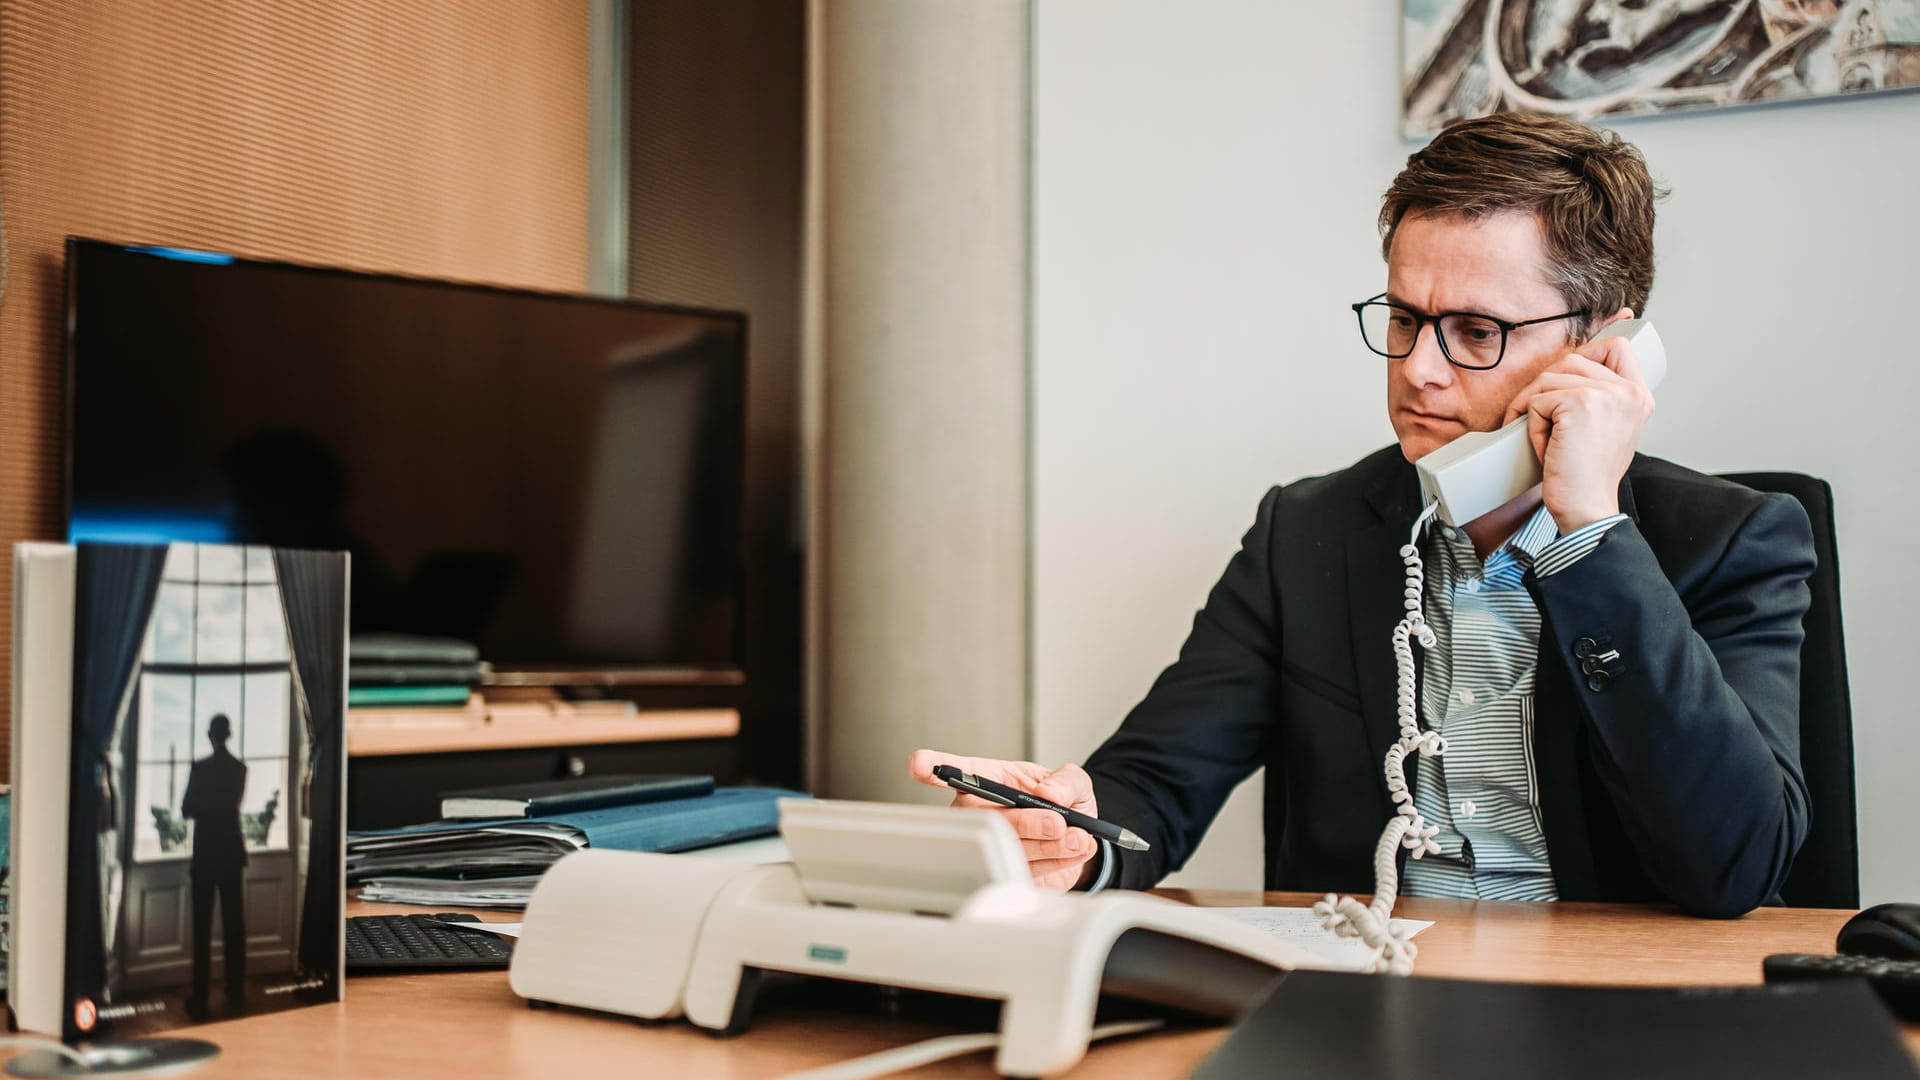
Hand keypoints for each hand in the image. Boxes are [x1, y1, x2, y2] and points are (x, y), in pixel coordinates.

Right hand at [907, 749, 1101, 890]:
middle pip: (987, 819)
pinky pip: (1025, 873)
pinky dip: (1056, 863)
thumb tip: (1051, 794)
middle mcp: (981, 813)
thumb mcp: (1073, 782)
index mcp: (990, 780)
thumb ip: (1066, 781)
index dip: (933, 767)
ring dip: (1050, 846)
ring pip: (1010, 849)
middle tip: (1059, 822)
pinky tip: (1075, 850)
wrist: (1080, 840)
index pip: (957, 772)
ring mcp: (988, 846)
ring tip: (1079, 838)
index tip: (919, 764)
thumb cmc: (1063, 803)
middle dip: (1028, 822)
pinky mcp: (1003, 876)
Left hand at [1501, 329, 1654, 532]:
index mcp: (1638, 396)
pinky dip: (1532, 428)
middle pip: (1570, 361)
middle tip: (1536, 420)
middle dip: (1543, 389)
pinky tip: (1548, 451)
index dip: (1588, 348)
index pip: (1618, 346)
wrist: (1586, 508)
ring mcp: (1606, 395)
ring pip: (1547, 379)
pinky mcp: (1580, 404)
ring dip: (1532, 411)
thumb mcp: (1606, 429)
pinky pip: (1536, 401)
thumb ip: (1600, 398)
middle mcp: (1628, 391)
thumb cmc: (1588, 476)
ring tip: (1545, 442)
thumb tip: (1570, 366)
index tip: (1567, 367)